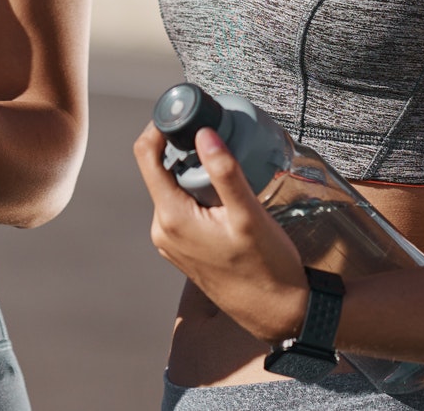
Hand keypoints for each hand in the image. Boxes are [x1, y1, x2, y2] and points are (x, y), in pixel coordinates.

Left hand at [134, 123, 310, 345]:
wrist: (277, 312)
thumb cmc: (267, 266)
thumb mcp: (248, 215)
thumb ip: (224, 172)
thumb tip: (203, 132)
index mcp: (170, 218)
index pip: (145, 156)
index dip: (160, 126)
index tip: (184, 111)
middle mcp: (162, 231)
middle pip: (161, 170)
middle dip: (185, 149)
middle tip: (217, 134)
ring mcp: (171, 242)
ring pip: (173, 189)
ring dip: (194, 172)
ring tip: (227, 165)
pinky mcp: (184, 249)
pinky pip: (182, 208)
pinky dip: (199, 193)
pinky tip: (226, 196)